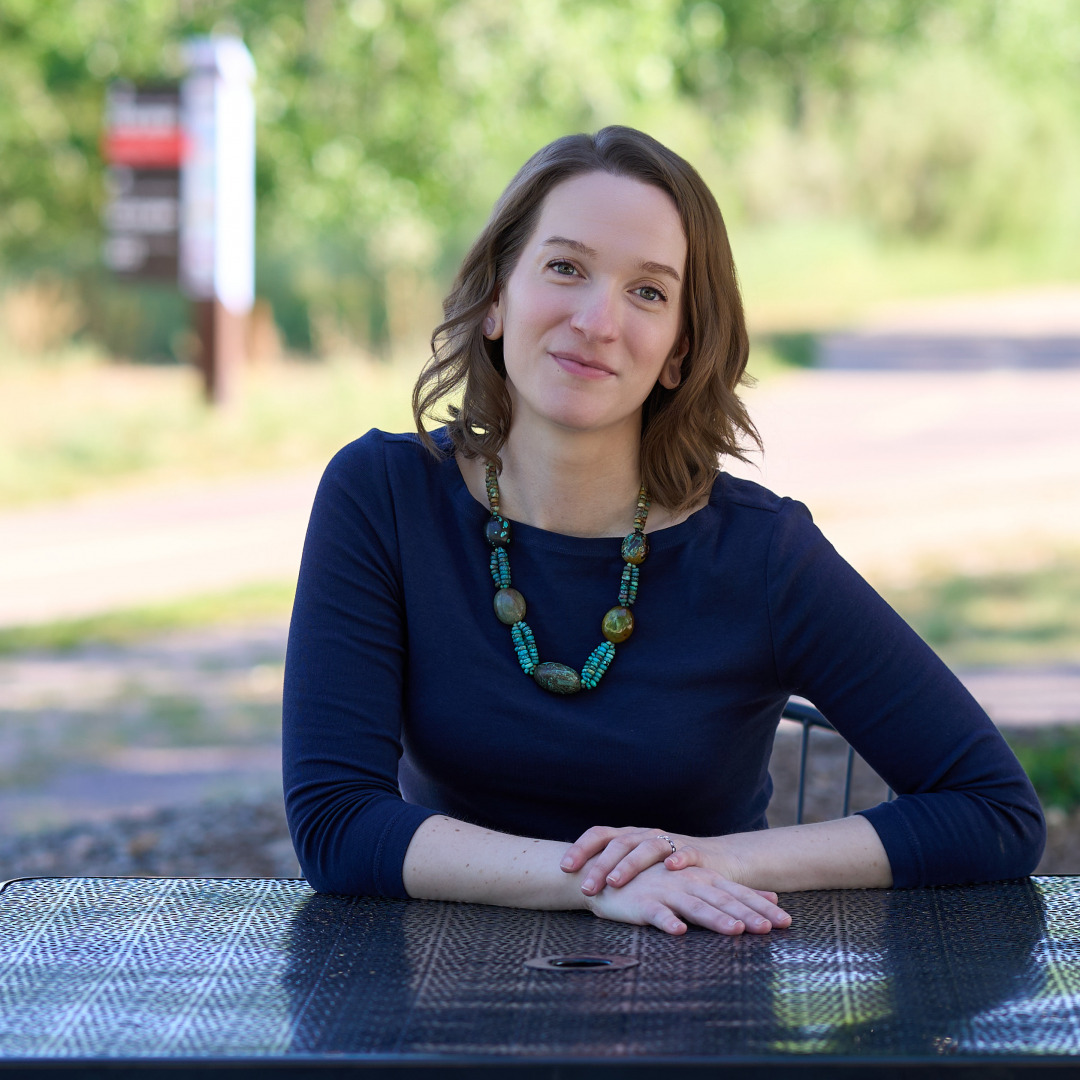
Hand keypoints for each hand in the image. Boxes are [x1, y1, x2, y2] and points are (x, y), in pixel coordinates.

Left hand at [562, 825, 764, 898]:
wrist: (716, 860)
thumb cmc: (667, 869)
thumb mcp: (638, 867)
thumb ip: (611, 871)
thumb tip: (573, 884)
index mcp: (629, 837)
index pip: (600, 835)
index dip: (581, 849)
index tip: (564, 868)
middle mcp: (646, 836)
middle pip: (620, 844)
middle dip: (601, 866)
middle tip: (587, 888)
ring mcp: (671, 842)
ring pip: (647, 848)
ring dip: (630, 864)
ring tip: (616, 882)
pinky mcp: (697, 853)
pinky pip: (686, 853)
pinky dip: (678, 859)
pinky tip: (670, 869)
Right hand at [582, 861, 790, 935]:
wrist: (609, 875)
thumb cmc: (657, 884)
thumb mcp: (697, 884)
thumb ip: (732, 892)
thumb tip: (772, 899)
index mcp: (703, 880)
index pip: (738, 894)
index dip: (761, 907)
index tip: (787, 922)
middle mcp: (688, 883)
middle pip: (722, 900)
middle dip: (746, 914)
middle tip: (770, 929)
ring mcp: (666, 893)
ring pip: (695, 906)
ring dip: (715, 918)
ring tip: (735, 930)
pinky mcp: (642, 903)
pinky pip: (656, 914)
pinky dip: (667, 921)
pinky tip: (679, 932)